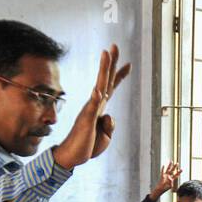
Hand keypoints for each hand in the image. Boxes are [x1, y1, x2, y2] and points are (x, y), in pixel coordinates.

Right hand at [52, 45, 130, 169]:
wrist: (72, 156)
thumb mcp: (105, 136)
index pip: (111, 88)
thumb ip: (109, 125)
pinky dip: (96, 97)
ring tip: (106, 53)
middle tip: (115, 46)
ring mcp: (90, 110)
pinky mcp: (86, 119)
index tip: (129, 64)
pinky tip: (98, 89)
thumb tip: (109, 116)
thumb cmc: (87, 146)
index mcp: (100, 108)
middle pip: (105, 80)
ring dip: (104, 69)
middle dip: (111, 62)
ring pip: (99, 85)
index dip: (119, 75)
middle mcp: (95, 105)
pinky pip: (92, 106)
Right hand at [152, 161, 180, 199]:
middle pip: (172, 170)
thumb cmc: (165, 188)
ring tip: (171, 161)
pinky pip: (162, 171)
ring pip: (168, 169)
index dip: (179, 172)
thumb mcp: (170, 186)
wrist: (160, 189)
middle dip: (175, 167)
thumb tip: (170, 178)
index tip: (182, 169)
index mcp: (172, 179)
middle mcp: (169, 176)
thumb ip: (171, 182)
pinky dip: (163, 169)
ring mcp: (165, 175)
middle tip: (177, 163)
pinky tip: (163, 165)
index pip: (176, 175)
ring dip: (169, 165)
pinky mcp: (162, 176)